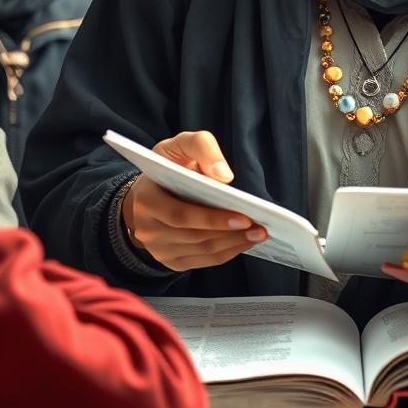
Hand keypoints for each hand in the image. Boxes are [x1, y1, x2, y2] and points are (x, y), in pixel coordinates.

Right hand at [122, 130, 266, 271]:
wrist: (150, 191)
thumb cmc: (170, 165)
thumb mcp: (180, 145)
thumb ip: (201, 147)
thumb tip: (224, 176)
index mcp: (147, 199)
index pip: (180, 215)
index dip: (212, 219)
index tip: (244, 217)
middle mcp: (147, 229)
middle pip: (194, 237)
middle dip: (230, 233)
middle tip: (260, 228)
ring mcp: (157, 249)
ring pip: (201, 251)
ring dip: (233, 244)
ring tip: (258, 234)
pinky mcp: (170, 260)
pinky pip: (202, 261)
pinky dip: (226, 253)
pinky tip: (244, 241)